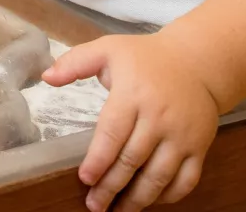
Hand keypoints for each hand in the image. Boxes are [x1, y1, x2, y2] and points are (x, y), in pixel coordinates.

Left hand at [43, 34, 218, 211]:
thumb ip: (75, 62)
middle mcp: (159, 117)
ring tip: (118, 211)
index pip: (112, 133)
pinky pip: (186, 180)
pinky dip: (168, 196)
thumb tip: (46, 77)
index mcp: (133, 94)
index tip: (85, 179)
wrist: (197, 62)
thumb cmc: (146, 58)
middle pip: (133, 159)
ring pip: (159, 175)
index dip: (98, 159)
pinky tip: (150, 201)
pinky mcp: (199, 147)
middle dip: (111, 186)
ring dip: (137, 199)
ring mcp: (182, 135)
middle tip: (94, 205)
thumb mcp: (108, 49)